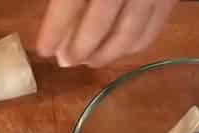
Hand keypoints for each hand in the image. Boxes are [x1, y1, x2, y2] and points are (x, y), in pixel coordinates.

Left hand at [37, 0, 177, 67]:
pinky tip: (120, 49)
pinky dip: (136, 44)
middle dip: (80, 48)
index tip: (43, 50)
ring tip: (90, 61)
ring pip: (129, 33)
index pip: (69, 4)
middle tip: (67, 62)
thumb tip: (57, 16)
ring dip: (107, 54)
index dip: (54, 31)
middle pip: (100, 24)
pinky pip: (154, 26)